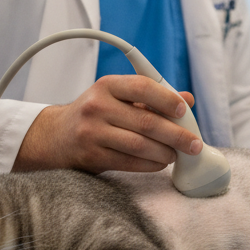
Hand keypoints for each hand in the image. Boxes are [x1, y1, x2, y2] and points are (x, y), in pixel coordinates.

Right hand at [14, 76, 199, 172]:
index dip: (166, 98)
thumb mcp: (117, 97)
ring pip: (139, 145)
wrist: (55, 137)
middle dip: (176, 134)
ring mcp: (92, 132)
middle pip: (146, 121)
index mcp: (107, 85)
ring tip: (177, 154)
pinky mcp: (91, 156)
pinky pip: (129, 162)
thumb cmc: (96, 114)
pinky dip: (150, 164)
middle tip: (194, 144)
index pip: (142, 87)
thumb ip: (152, 97)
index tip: (184, 110)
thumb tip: (188, 99)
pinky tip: (160, 163)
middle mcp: (97, 106)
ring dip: (165, 152)